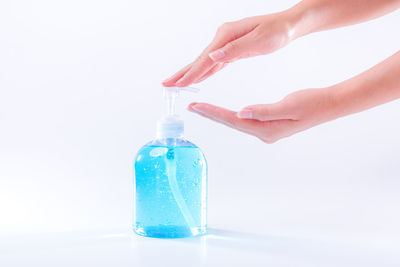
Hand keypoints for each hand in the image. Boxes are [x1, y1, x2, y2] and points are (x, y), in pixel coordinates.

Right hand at [163, 12, 296, 86]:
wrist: (288, 25)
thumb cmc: (277, 32)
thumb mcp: (259, 41)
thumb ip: (235, 50)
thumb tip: (213, 57)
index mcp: (227, 35)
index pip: (206, 59)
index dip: (192, 73)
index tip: (179, 84)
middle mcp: (223, 37)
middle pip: (199, 59)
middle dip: (183, 73)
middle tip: (167, 84)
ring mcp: (226, 43)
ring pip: (205, 61)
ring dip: (191, 73)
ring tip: (177, 82)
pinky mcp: (231, 49)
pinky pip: (214, 63)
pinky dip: (204, 71)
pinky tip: (198, 77)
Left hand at [188, 88, 337, 142]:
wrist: (328, 106)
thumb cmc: (312, 103)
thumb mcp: (289, 105)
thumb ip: (264, 111)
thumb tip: (241, 113)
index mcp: (267, 129)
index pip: (234, 121)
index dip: (214, 113)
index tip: (197, 106)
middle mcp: (264, 133)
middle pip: (232, 123)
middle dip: (212, 115)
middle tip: (192, 106)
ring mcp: (267, 131)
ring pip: (237, 123)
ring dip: (220, 116)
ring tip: (202, 108)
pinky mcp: (269, 126)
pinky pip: (245, 121)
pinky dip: (232, 116)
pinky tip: (224, 112)